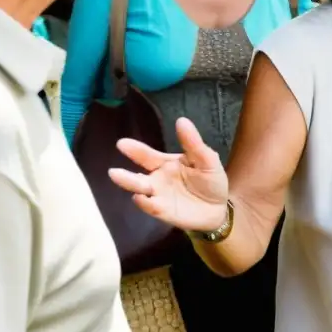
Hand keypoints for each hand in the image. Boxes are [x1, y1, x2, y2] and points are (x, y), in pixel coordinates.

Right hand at [108, 117, 229, 231]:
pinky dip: (145, 203)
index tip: (121, 144)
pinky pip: (152, 207)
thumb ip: (193, 143)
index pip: (147, 156)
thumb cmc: (211, 181)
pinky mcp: (164, 212)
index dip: (135, 150)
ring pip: (140, 191)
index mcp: (166, 164)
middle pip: (137, 176)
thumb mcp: (206, 159)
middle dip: (125, 174)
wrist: (220, 207)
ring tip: (117, 179)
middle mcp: (157, 180)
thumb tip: (182, 120)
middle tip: (112, 170)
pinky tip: (140, 198)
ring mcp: (159, 196)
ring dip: (129, 185)